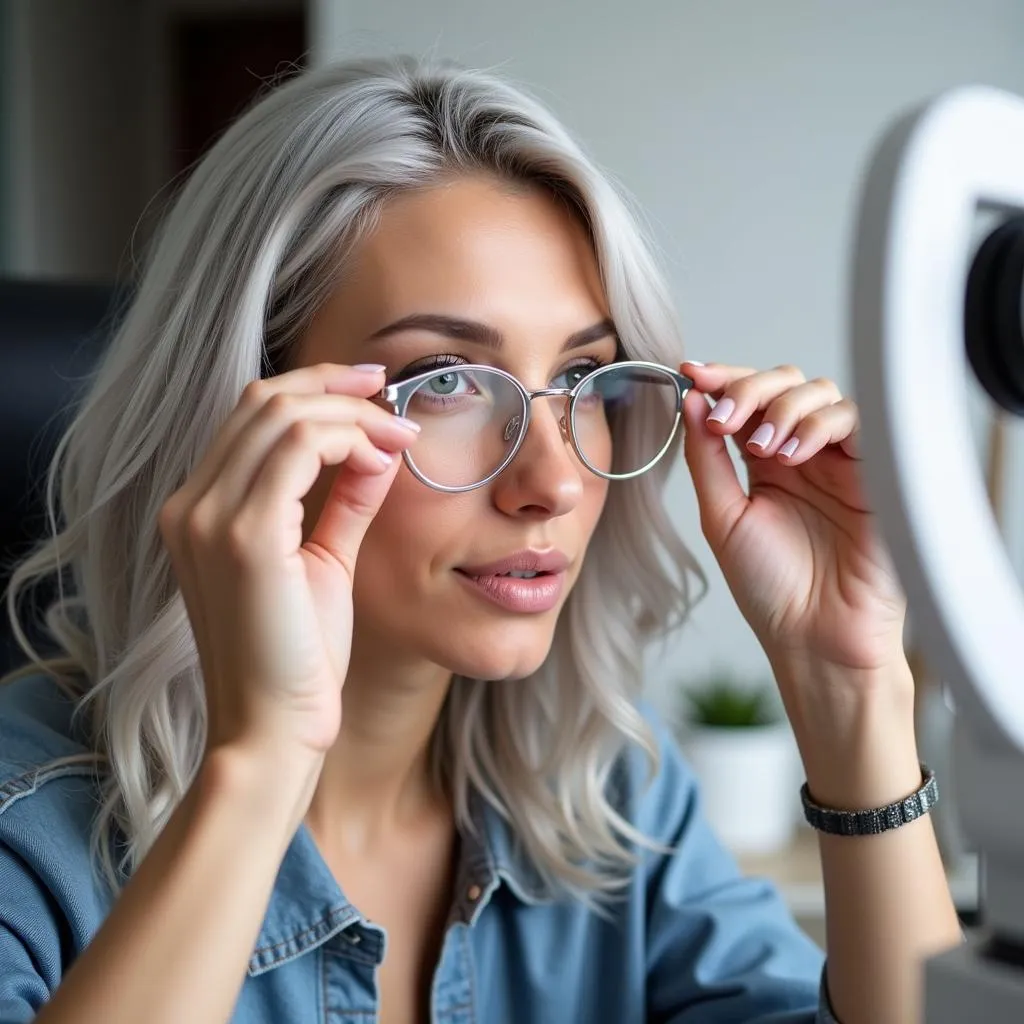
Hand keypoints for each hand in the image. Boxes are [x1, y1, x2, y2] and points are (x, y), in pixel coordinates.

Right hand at [159, 363, 419, 761]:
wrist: (273, 732)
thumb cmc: (299, 658)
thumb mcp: (324, 563)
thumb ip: (343, 503)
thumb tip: (376, 451)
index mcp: (199, 511)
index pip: (251, 416)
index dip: (314, 389)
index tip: (373, 393)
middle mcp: (190, 505)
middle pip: (263, 401)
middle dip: (336, 386)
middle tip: (394, 399)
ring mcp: (208, 517)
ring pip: (283, 414)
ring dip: (351, 413)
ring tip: (399, 436)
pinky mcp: (243, 537)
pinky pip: (300, 447)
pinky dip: (348, 438)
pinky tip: (382, 460)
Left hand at [680, 361, 906, 684]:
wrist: (817, 636)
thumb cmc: (770, 586)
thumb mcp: (722, 516)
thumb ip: (706, 458)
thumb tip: (689, 400)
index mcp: (763, 462)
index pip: (745, 400)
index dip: (721, 380)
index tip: (692, 374)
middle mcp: (801, 453)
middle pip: (782, 384)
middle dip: (748, 389)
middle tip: (724, 419)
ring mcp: (838, 460)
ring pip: (818, 392)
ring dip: (781, 409)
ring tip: (762, 451)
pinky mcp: (875, 471)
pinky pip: (853, 420)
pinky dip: (818, 425)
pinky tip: (792, 456)